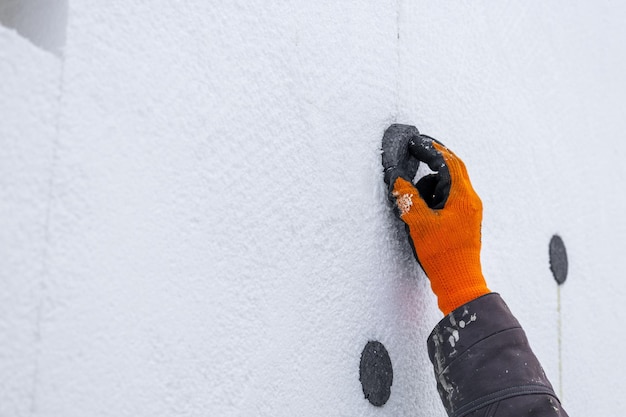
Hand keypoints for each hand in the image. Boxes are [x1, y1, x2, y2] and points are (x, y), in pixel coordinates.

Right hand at [383, 126, 488, 314]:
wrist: (459, 281)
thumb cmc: (443, 254)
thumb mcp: (420, 223)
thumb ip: (408, 198)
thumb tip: (399, 180)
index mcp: (463, 197)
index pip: (449, 162)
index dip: (432, 149)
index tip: (416, 142)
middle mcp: (470, 201)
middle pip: (454, 169)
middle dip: (434, 159)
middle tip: (417, 151)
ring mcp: (468, 212)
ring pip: (450, 184)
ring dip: (431, 181)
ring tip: (413, 193)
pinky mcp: (464, 222)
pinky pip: (449, 198)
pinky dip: (434, 195)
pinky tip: (421, 207)